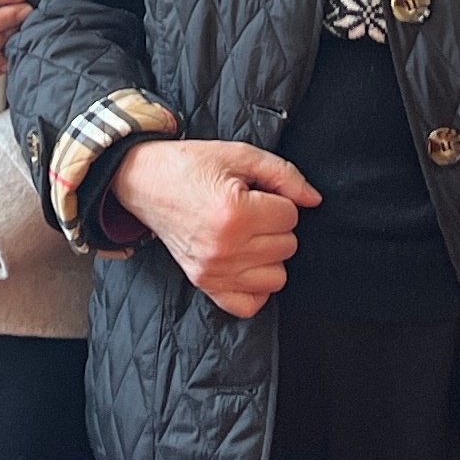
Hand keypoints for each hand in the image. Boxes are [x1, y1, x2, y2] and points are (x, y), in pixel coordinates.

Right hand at [109, 139, 319, 316]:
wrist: (144, 181)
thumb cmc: (190, 165)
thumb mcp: (239, 155)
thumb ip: (284, 174)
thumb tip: (314, 200)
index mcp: (234, 212)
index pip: (291, 216)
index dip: (279, 199)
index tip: (257, 193)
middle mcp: (224, 248)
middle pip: (287, 246)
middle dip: (276, 225)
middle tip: (251, 210)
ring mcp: (213, 271)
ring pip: (277, 277)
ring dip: (270, 255)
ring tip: (248, 235)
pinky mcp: (204, 284)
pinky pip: (250, 305)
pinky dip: (255, 287)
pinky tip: (246, 263)